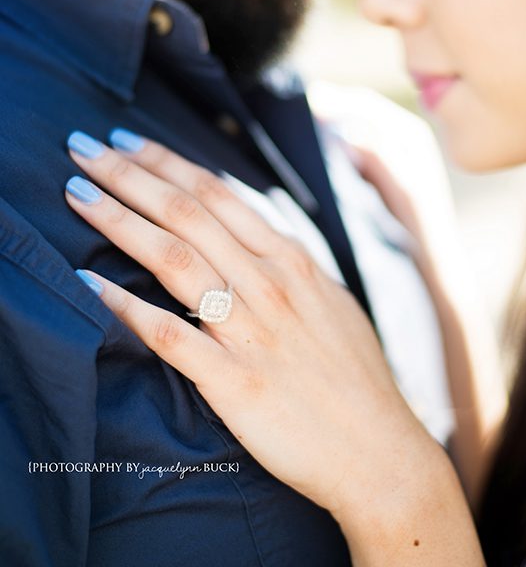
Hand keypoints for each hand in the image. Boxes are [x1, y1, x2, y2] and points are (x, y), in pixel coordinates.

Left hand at [64, 131, 413, 515]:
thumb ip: (286, 265)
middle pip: (187, 214)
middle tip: (84, 150)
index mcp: (292, 261)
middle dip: (130, 176)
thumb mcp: (329, 300)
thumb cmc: (355, 376)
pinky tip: (89, 284)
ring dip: (120, 222)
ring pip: (174, 260)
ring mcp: (251, 331)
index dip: (167, 164)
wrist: (379, 451)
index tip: (127, 143)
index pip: (218, 195)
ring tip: (77, 196)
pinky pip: (169, 336)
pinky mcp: (234, 382)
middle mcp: (270, 285)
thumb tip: (247, 236)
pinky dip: (125, 307)